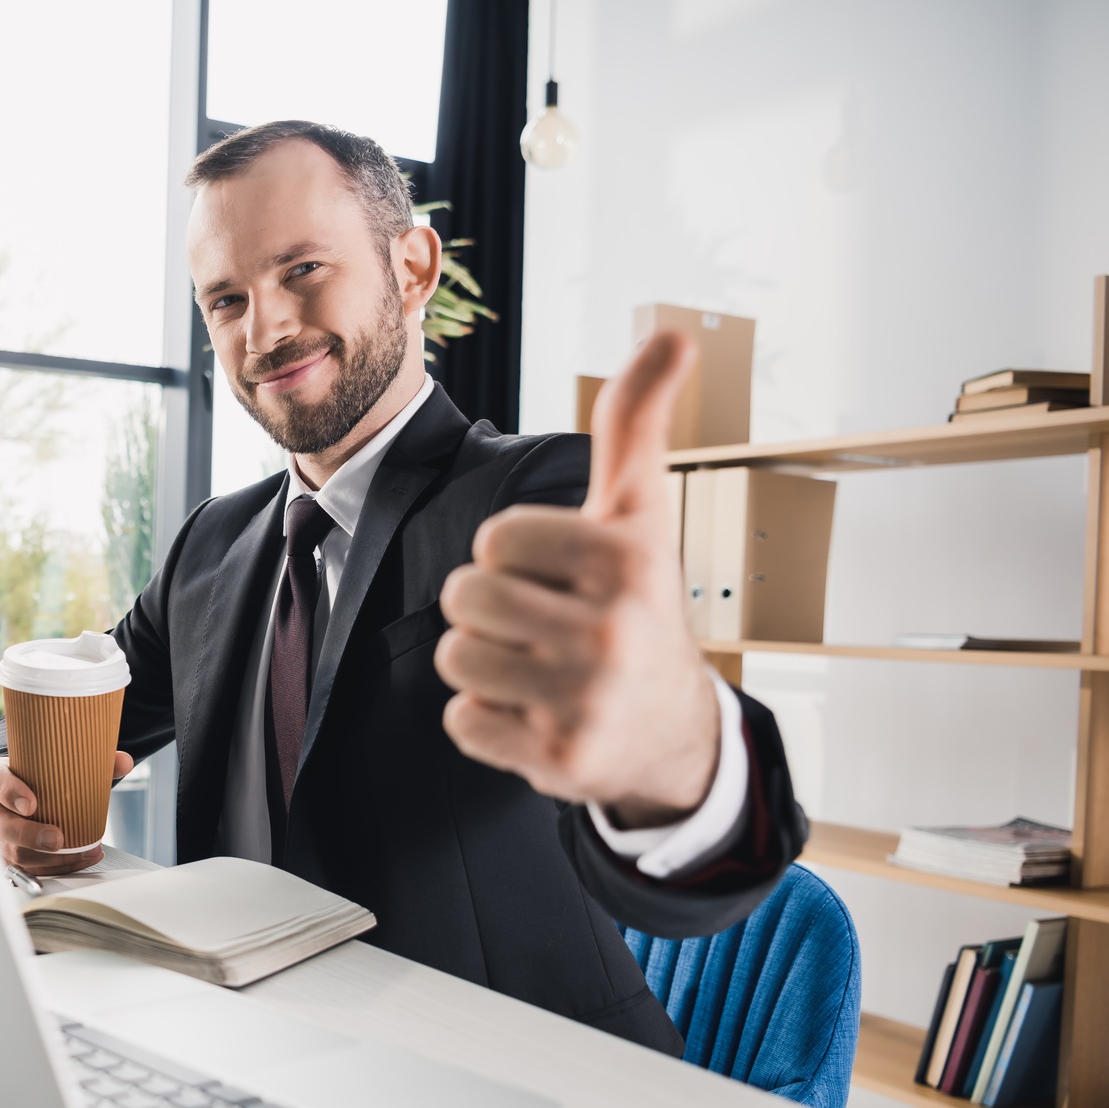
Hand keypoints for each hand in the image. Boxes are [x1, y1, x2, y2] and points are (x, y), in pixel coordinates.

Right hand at [0, 752, 135, 874]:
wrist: (11, 792)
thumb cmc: (28, 777)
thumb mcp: (46, 762)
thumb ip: (88, 759)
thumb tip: (123, 762)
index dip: (11, 793)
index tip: (32, 804)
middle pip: (3, 826)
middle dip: (31, 836)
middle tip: (57, 838)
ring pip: (16, 853)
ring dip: (50, 858)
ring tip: (82, 851)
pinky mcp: (9, 856)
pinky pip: (28, 868)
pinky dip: (56, 867)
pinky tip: (79, 860)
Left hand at [435, 330, 719, 827]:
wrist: (670, 731)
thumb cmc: (636, 602)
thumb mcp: (637, 512)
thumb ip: (635, 422)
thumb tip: (671, 329)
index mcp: (625, 561)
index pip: (494, 540)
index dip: (510, 555)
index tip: (554, 574)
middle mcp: (611, 631)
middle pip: (465, 596)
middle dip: (487, 608)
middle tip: (538, 625)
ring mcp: (586, 701)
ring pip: (456, 658)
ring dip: (481, 663)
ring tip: (535, 668)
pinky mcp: (558, 759)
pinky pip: (462, 721)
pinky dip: (486, 720)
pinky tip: (535, 714)